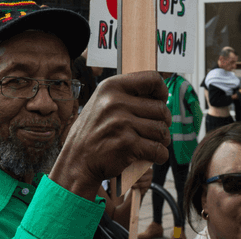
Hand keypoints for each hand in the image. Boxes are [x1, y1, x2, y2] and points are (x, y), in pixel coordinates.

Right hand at [49, 71, 170, 200]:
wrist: (77, 161)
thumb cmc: (93, 133)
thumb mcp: (102, 103)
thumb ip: (126, 96)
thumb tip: (159, 94)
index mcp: (111, 87)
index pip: (152, 79)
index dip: (162, 91)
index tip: (162, 101)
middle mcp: (116, 102)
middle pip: (161, 109)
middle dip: (164, 122)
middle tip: (156, 131)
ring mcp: (122, 123)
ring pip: (161, 130)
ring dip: (162, 140)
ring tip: (152, 143)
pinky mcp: (127, 144)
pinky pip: (158, 149)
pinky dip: (160, 155)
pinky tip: (153, 156)